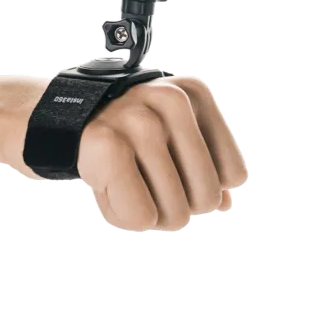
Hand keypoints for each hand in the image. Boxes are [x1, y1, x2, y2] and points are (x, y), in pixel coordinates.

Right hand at [80, 76, 247, 230]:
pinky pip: (141, 217)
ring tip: (132, 185)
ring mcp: (138, 122)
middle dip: (182, 205)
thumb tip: (224, 202)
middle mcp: (171, 102)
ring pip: (175, 213)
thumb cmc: (137, 133)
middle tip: (153, 185)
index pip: (232, 175)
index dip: (206, 186)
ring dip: (153, 215)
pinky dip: (128, 217)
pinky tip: (113, 190)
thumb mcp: (179, 138)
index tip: (179, 171)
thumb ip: (211, 170)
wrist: (79, 117)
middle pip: (207, 198)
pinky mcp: (107, 145)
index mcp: (196, 95)